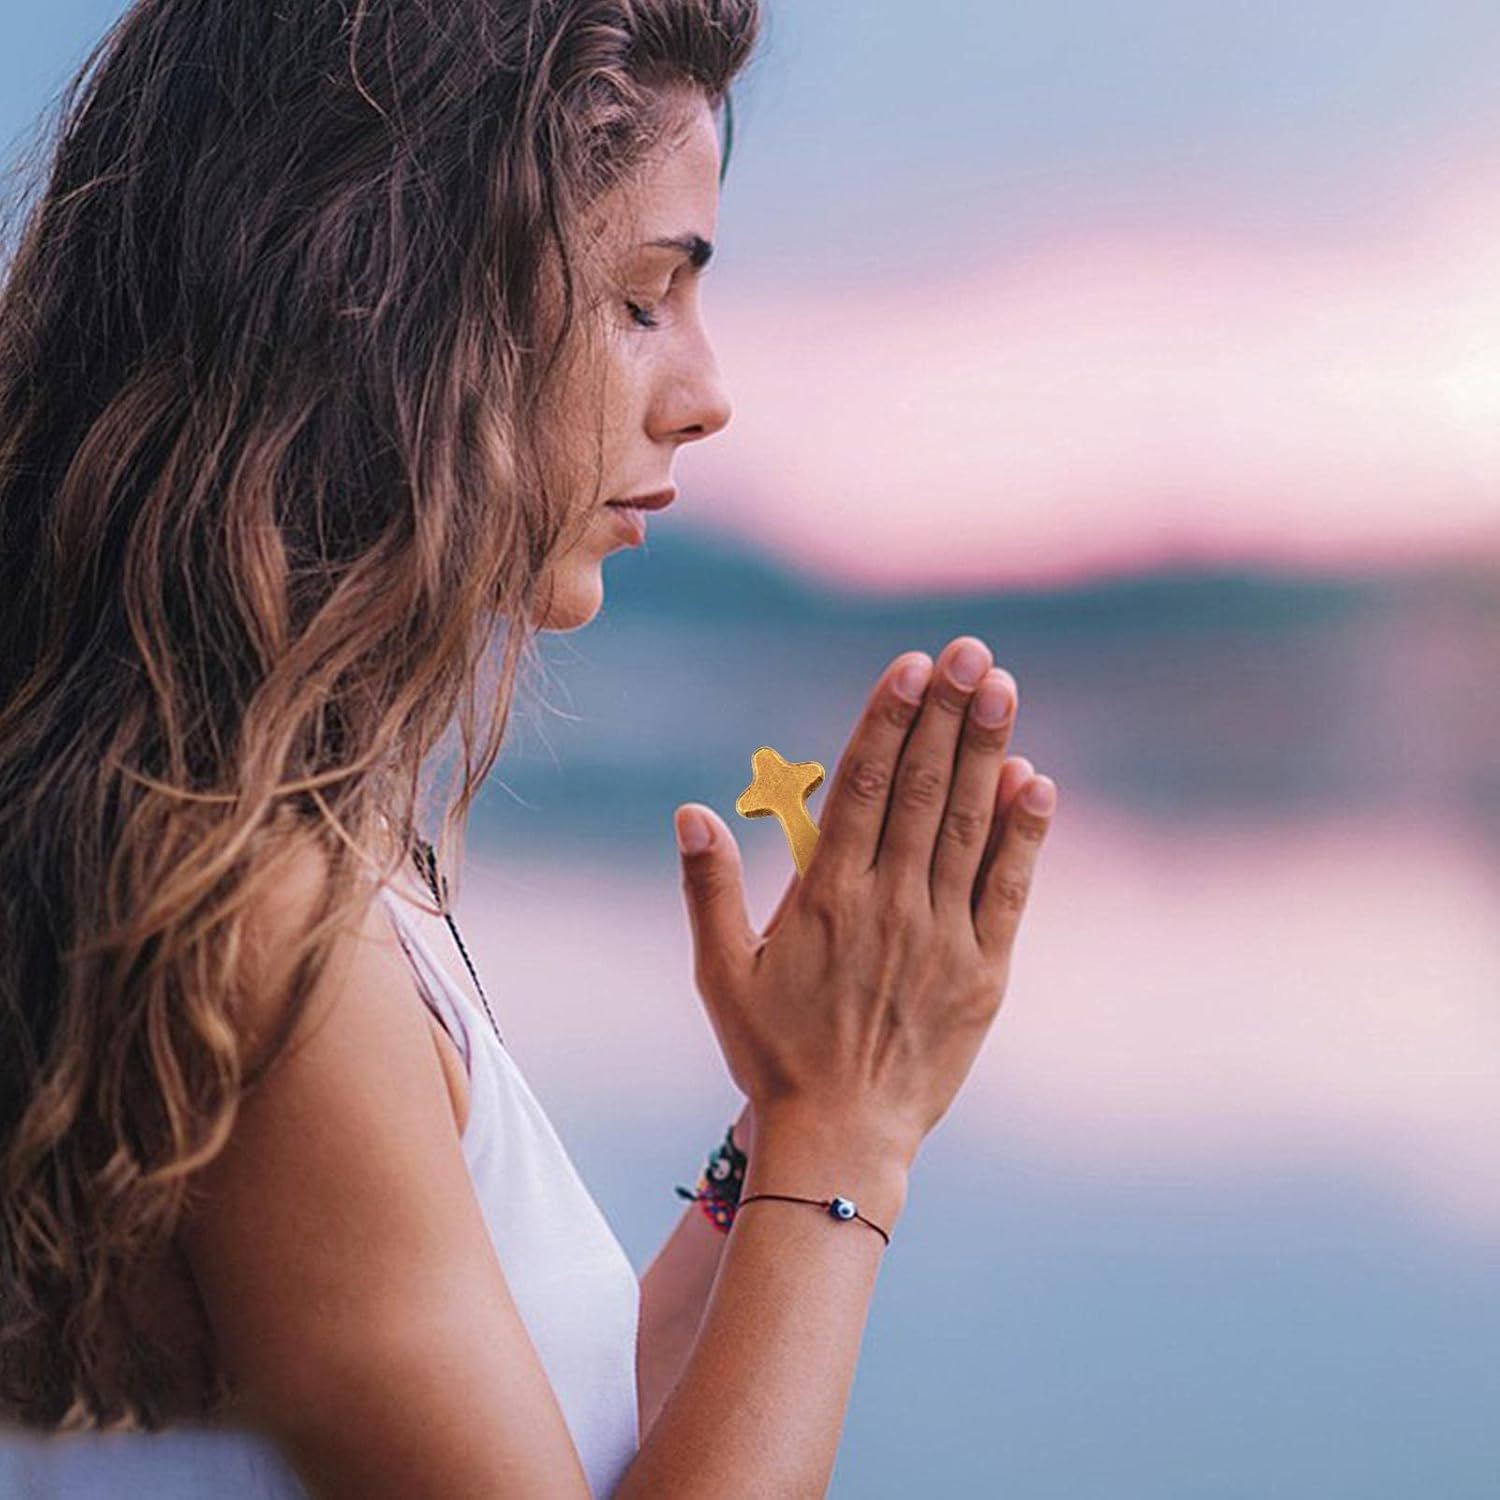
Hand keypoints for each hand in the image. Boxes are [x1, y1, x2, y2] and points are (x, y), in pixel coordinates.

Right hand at [673, 637, 1055, 1161]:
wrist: (840, 1138)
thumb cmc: (771, 1052)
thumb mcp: (720, 971)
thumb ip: (707, 887)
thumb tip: (692, 810)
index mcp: (826, 895)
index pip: (863, 786)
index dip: (888, 720)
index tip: (912, 665)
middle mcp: (889, 904)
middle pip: (923, 790)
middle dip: (947, 714)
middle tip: (972, 652)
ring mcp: (942, 936)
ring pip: (968, 826)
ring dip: (988, 752)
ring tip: (1003, 689)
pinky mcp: (984, 972)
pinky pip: (1008, 890)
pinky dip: (1024, 835)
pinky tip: (1036, 782)